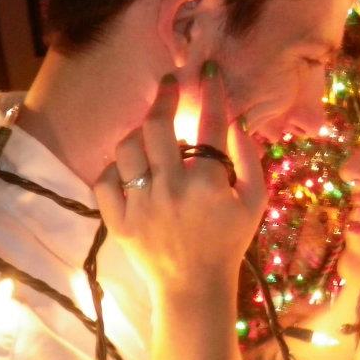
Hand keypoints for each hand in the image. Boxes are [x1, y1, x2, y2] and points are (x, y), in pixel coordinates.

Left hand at [94, 67, 267, 301]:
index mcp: (208, 183)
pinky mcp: (119, 221)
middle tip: (168, 84)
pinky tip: (129, 170)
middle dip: (163, 98)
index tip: (208, 72)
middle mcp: (172, 188)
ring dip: (138, 135)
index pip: (210, 124)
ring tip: (148, 134)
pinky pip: (105, 182)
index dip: (212, 93)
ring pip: (127, 150)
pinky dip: (115, 170)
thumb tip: (236, 122)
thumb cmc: (228, 241)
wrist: (194, 287)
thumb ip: (250, 160)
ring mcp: (141, 205)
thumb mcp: (253, 202)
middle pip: (157, 127)